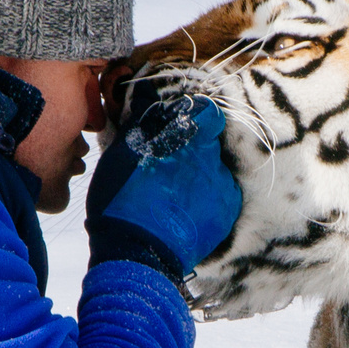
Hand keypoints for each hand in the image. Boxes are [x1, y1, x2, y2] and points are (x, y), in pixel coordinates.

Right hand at [84, 96, 242, 282]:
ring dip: (198, 179)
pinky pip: (221, 198)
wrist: (136, 254)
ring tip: (172, 198)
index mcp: (188, 138)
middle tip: (167, 171)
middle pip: (209, 146)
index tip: (180, 132)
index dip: (195, 120)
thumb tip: (147, 93)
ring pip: (214, 173)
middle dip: (192, 154)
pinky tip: (183, 214)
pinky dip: (206, 202)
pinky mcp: (227, 215)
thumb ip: (141, 122)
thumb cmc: (121, 201)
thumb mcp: (121, 154)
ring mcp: (222, 188)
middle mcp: (212, 160)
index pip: (208, 114)